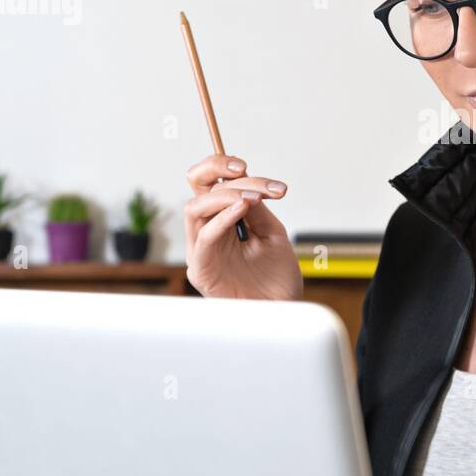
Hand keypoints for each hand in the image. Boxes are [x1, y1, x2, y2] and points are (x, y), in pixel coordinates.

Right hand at [183, 154, 303, 300]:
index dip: (223, 168)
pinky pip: (204, 237)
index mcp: (224, 219)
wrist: (281, 309)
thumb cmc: (276, 277)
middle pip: (194, 187)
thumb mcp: (272, 234)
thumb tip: (245, 185)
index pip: (212, 183)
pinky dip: (222, 218)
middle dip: (214, 168)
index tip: (247, 166)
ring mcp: (202, 248)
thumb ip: (257, 210)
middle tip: (242, 168)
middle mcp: (208, 230)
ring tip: (251, 197)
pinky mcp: (201, 268)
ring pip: (196, 208)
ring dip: (224, 195)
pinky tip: (242, 210)